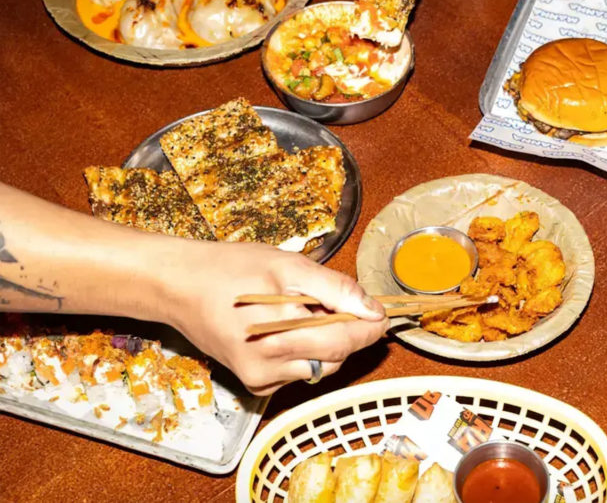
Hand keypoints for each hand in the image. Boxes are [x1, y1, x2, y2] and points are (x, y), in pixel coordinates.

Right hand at [165, 241, 386, 394]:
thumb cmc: (231, 269)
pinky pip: (297, 373)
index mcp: (281, 333)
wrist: (178, 286)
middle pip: (336, 356)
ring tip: (301, 311)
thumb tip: (373, 310)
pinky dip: (303, 353)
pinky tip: (283, 329)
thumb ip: (335, 289)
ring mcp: (260, 378)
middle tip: (335, 302)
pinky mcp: (253, 384)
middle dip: (347, 331)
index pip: (347, 339)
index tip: (384, 313)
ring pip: (319, 367)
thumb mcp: (289, 266)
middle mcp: (270, 365)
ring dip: (324, 343)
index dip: (372, 327)